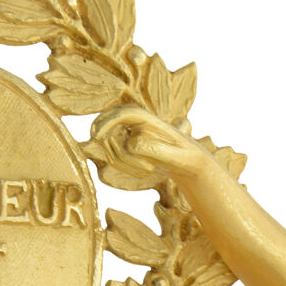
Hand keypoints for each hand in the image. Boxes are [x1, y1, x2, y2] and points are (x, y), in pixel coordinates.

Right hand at [87, 106, 207, 189]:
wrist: (188, 160)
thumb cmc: (187, 155)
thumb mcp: (178, 155)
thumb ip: (157, 149)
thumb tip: (132, 144)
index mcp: (144, 116)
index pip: (119, 114)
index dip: (105, 122)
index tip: (97, 137)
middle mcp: (131, 121)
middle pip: (108, 133)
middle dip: (122, 156)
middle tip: (148, 171)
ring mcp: (126, 133)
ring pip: (111, 150)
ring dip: (128, 166)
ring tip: (151, 171)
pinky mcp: (124, 146)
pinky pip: (114, 159)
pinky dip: (128, 169)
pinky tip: (145, 171)